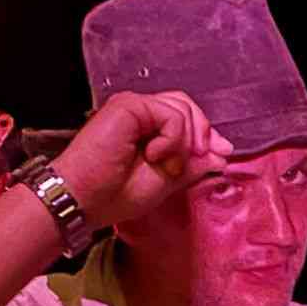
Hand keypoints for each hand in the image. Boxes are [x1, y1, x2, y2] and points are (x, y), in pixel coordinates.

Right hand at [51, 90, 232, 227]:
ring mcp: (134, 107)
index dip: (206, 134)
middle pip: (187, 107)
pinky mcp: (128, 106)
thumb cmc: (115, 194)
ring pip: (182, 109)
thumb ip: (193, 164)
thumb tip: (221, 152)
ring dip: (184, 142)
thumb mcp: (167, 180)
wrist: (85, 199)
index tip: (219, 155)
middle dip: (201, 135)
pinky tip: (155, 156)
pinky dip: (172, 139)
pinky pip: (169, 115)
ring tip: (167, 165)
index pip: (186, 116)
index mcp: (148, 129)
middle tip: (195, 160)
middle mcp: (141, 114)